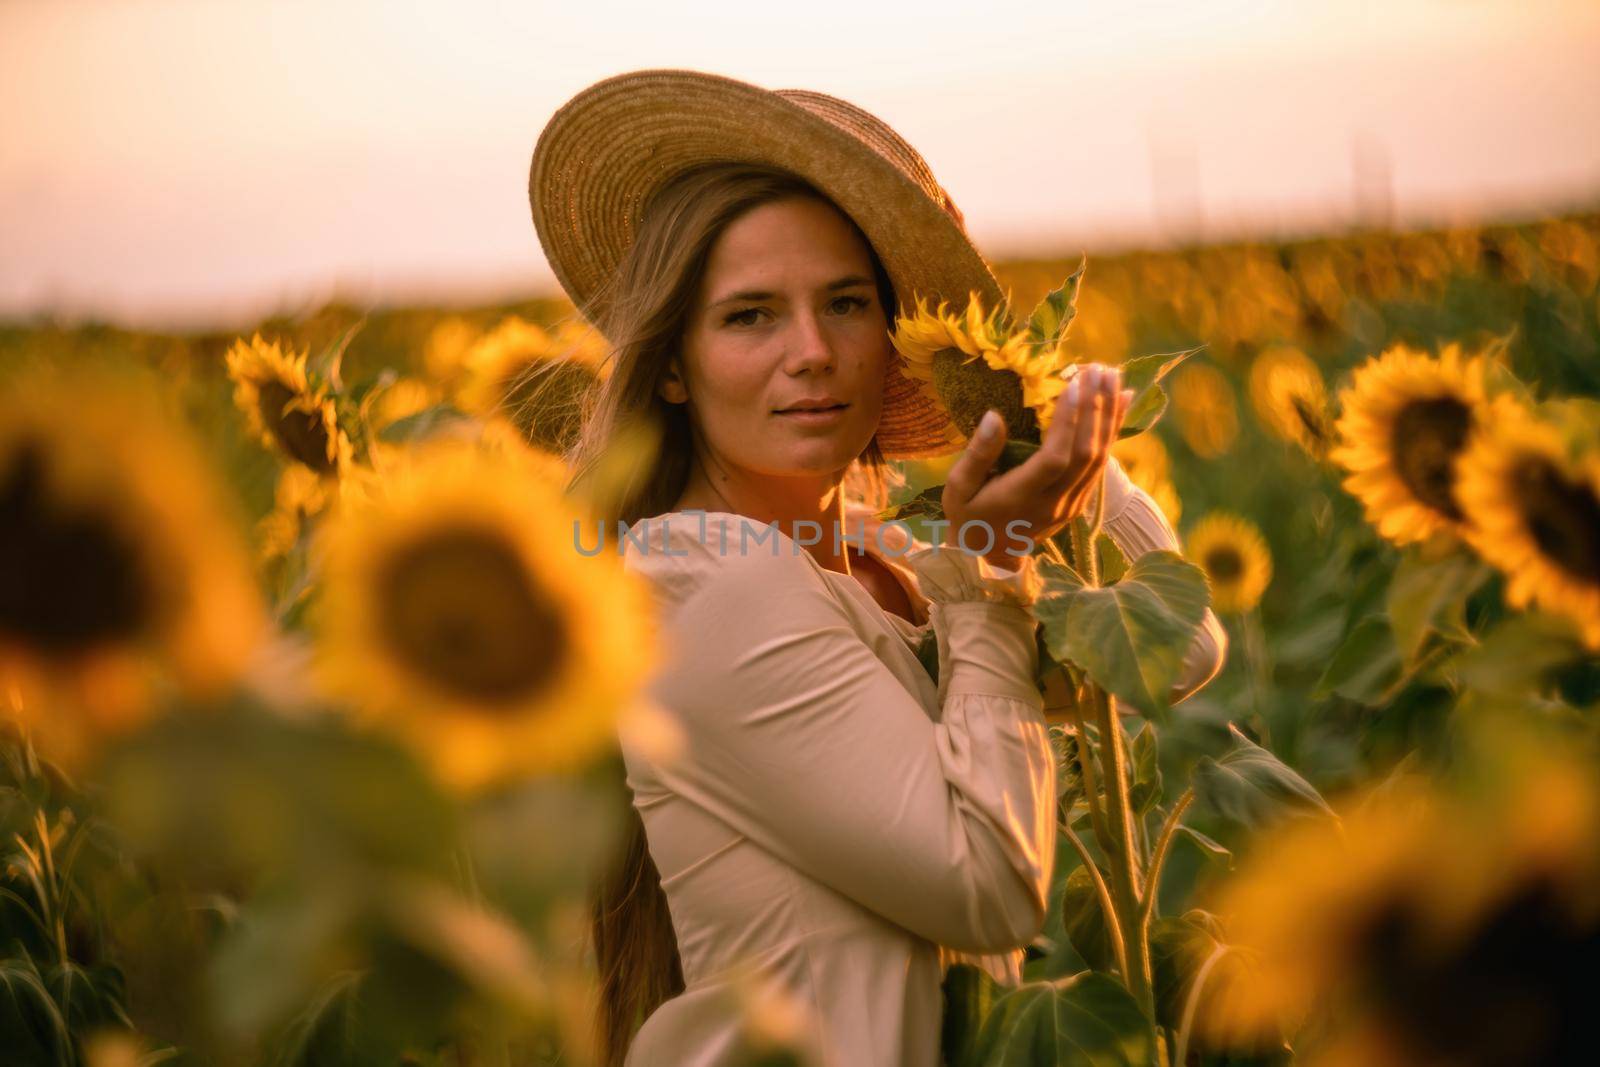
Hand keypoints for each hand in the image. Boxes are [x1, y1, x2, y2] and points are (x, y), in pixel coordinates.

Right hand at [941, 362, 1132, 568]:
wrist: (987, 555)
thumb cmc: (967, 515)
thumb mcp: (958, 488)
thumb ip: (977, 454)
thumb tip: (993, 416)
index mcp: (1022, 498)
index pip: (1055, 458)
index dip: (1068, 422)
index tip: (1074, 384)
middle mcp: (1053, 503)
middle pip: (1085, 455)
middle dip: (1095, 409)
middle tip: (1099, 370)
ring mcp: (1070, 505)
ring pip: (1099, 458)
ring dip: (1108, 416)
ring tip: (1112, 378)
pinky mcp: (1079, 502)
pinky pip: (1101, 465)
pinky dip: (1112, 432)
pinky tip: (1119, 404)